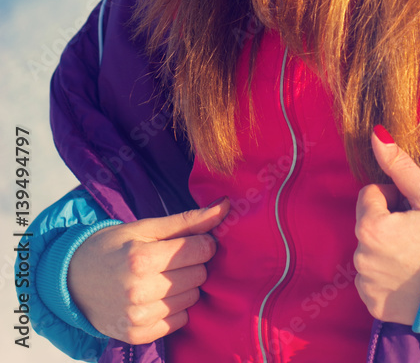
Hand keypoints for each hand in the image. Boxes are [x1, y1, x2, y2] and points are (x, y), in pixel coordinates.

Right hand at [68, 200, 229, 343]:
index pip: (200, 249)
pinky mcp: (138, 335)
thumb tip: (226, 206)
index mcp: (141, 258)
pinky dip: (174, 308)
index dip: (203, 242)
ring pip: (192, 299)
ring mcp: (137, 317)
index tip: (192, 240)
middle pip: (199, 275)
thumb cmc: (113, 247)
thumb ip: (188, 220)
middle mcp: (139, 290)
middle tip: (174, 259)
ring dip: (185, 286)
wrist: (73, 280)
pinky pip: (179, 321)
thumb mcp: (146, 226)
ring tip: (163, 276)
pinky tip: (157, 295)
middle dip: (194, 263)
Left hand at [354, 129, 419, 324]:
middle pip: (368, 223)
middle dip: (388, 222)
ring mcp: (367, 284)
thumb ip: (398, 165)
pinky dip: (387, 277)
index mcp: (371, 226)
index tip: (415, 210)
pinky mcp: (375, 306)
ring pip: (370, 251)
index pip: (371, 194)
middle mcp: (361, 257)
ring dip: (386, 249)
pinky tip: (411, 278)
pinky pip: (373, 280)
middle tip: (418, 233)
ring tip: (417, 255)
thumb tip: (375, 133)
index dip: (394, 198)